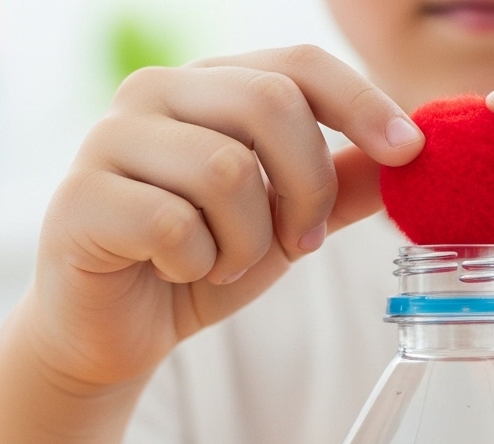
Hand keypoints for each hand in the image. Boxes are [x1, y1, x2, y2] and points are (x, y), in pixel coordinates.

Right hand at [25, 46, 420, 390]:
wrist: (117, 329)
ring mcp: (110, 139)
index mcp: (209, 88)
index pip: (297, 65)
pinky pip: (175, 225)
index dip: (362, 102)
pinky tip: (176, 271)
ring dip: (248, 242)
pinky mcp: (82, 197)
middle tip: (298, 243)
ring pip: (228, 171)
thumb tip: (408, 157)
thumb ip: (337, 189)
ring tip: (224, 262)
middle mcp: (156, 94)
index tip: (411, 151)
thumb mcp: (284, 225)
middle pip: (272, 104)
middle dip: (308, 190)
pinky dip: (196, 265)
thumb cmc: (199, 265)